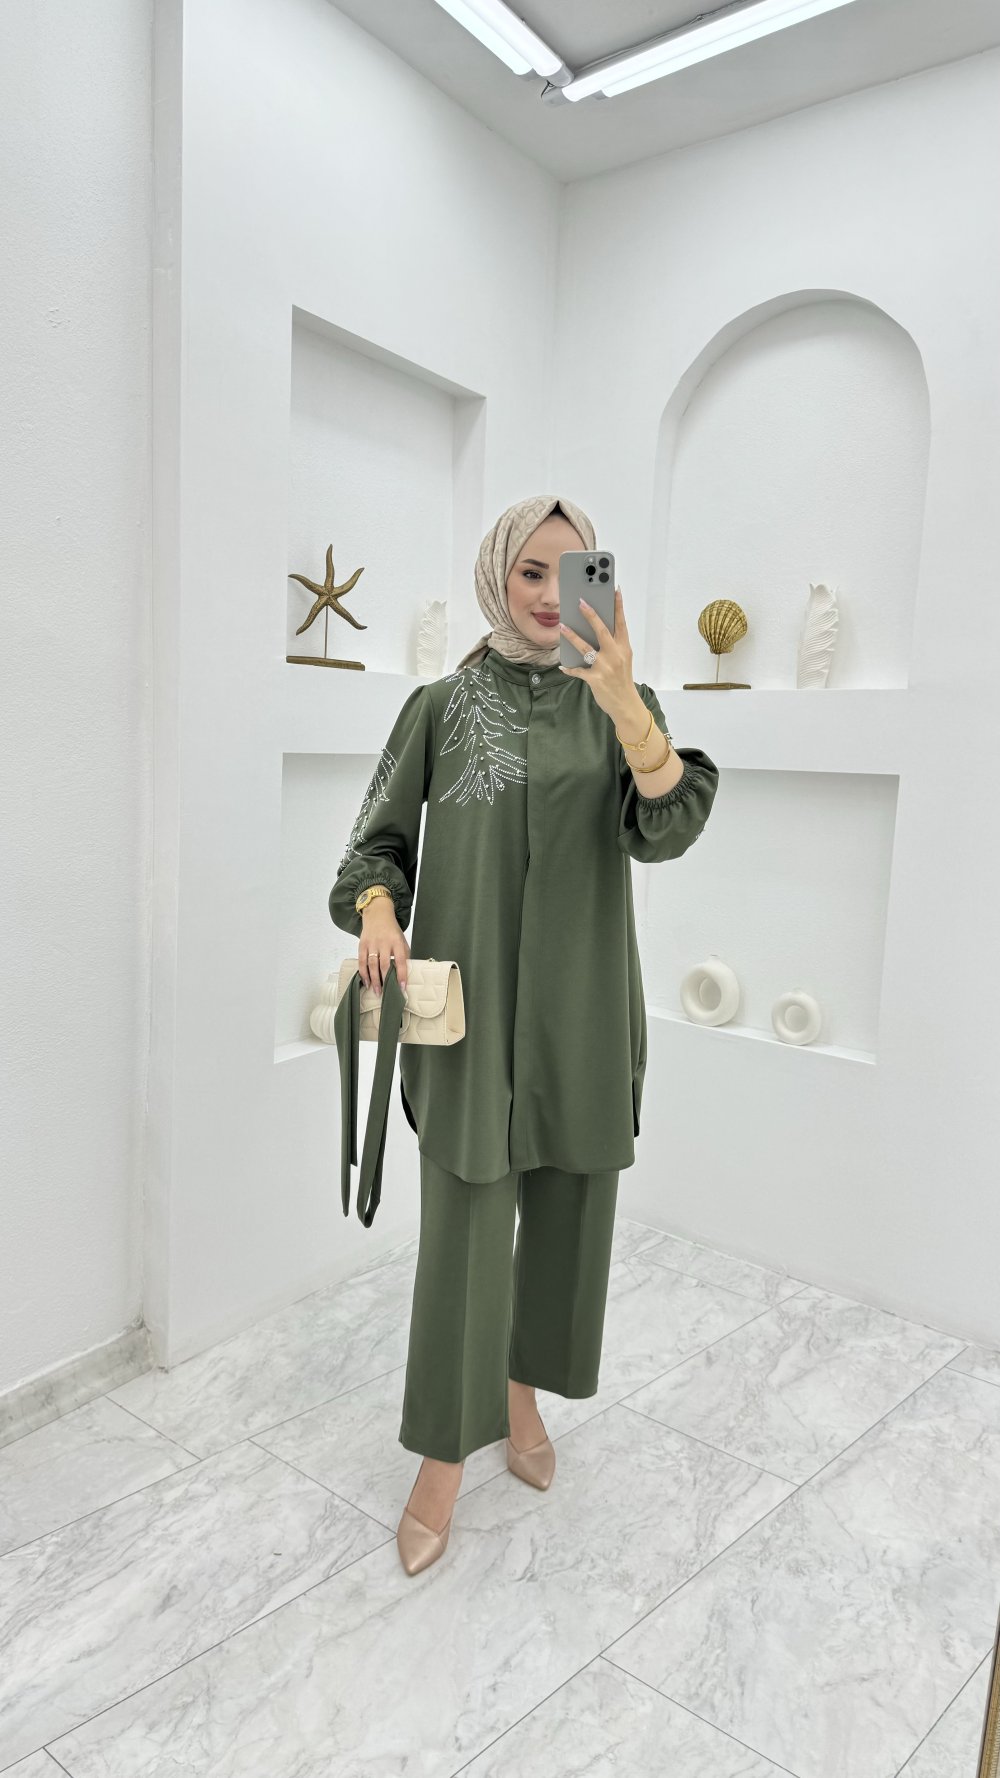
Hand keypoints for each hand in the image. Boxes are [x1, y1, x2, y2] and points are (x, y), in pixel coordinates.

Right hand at [359, 902, 409, 994]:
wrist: (377, 913)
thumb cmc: (392, 930)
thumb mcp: (402, 939)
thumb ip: (403, 954)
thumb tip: (404, 973)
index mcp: (397, 942)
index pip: (401, 961)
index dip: (401, 975)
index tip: (402, 987)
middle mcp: (384, 942)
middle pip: (384, 965)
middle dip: (385, 980)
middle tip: (386, 994)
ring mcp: (372, 943)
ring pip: (372, 964)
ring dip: (374, 979)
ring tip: (376, 991)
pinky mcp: (362, 944)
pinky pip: (362, 961)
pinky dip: (363, 973)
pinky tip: (366, 982)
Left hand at [559, 586, 635, 723]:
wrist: (626, 705)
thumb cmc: (622, 679)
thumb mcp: (623, 659)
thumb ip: (613, 645)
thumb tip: (596, 630)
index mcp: (624, 648)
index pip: (621, 623)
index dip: (618, 606)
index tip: (615, 590)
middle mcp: (616, 655)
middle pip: (602, 631)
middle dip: (591, 615)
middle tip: (580, 602)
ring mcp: (605, 667)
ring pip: (585, 648)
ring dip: (572, 636)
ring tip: (562, 626)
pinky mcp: (595, 679)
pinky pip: (578, 670)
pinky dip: (569, 668)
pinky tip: (563, 666)